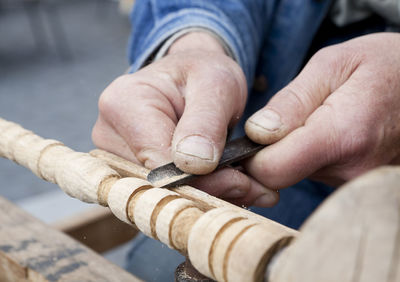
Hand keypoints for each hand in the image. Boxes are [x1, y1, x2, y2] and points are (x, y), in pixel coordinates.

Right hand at [92, 32, 278, 206]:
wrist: (191, 79)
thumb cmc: (202, 74)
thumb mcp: (216, 83)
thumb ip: (206, 121)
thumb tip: (194, 166)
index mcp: (122, 103)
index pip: (158, 161)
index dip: (201, 179)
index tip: (239, 179)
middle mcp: (108, 134)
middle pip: (156, 184)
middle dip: (205, 190)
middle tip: (247, 184)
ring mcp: (114, 156)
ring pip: (160, 196)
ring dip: (203, 196)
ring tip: (237, 181)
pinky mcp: (128, 172)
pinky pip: (162, 197)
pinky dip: (194, 196)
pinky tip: (220, 185)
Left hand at [245, 32, 399, 187]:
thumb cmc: (382, 66)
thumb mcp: (332, 65)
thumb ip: (292, 101)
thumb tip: (255, 134)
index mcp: (342, 135)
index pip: (271, 170)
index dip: (251, 155)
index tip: (253, 135)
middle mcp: (349, 169)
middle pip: (279, 175)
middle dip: (270, 150)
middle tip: (291, 117)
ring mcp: (353, 181)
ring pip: (294, 174)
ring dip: (292, 149)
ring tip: (317, 119)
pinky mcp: (352, 183)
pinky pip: (312, 173)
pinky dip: (308, 154)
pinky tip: (327, 133)